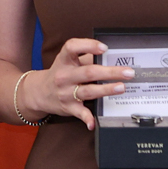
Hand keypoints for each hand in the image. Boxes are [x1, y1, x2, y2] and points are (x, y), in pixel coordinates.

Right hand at [18, 38, 134, 129]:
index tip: (104, 48)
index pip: (72, 47)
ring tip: (121, 87)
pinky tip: (93, 122)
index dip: (89, 46)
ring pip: (88, 91)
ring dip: (105, 90)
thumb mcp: (68, 61)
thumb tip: (111, 56)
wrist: (39, 93)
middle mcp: (64, 75)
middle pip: (88, 72)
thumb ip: (87, 58)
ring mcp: (66, 92)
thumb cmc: (61, 73)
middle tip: (128, 72)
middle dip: (110, 72)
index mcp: (65, 60)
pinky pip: (79, 113)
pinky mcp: (68, 107)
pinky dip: (86, 118)